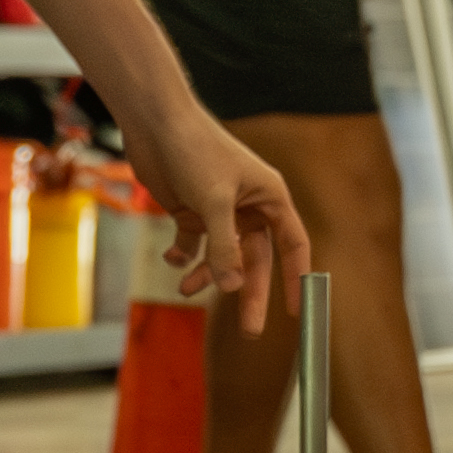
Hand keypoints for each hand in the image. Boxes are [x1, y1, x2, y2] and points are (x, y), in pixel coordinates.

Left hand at [122, 106, 307, 333]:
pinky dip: (184, 256)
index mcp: (269, 198)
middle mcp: (248, 206)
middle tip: (250, 330)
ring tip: (187, 289)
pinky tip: (173, 256)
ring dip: (208, 274)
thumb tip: (232, 287)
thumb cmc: (195, 150)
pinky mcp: (190, 210)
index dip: (298, 278)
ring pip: (222, 256)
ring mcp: (218, 210)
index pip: (293, 245)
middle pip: (256, 260)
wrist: (154, 123)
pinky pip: (193, 245)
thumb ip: (224, 246)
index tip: (297, 311)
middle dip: (250, 293)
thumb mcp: (214, 201)